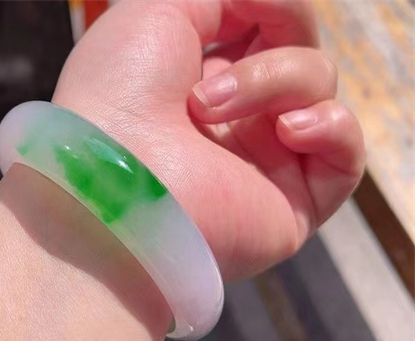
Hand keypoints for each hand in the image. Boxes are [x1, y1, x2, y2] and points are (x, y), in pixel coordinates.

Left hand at [53, 0, 364, 279]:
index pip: (270, 31)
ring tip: (210, 112)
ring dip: (276, 82)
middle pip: (300, 55)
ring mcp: (265, 162)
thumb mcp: (159, 12)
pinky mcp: (291, 204)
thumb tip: (276, 8)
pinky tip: (289, 130)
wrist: (109, 182)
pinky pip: (347, 156)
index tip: (254, 8)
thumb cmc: (118, 93)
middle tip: (208, 85)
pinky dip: (333, 127)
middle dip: (267, 52)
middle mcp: (238, 121)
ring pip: (320, 91)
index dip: (273, 13)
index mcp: (205, 80)